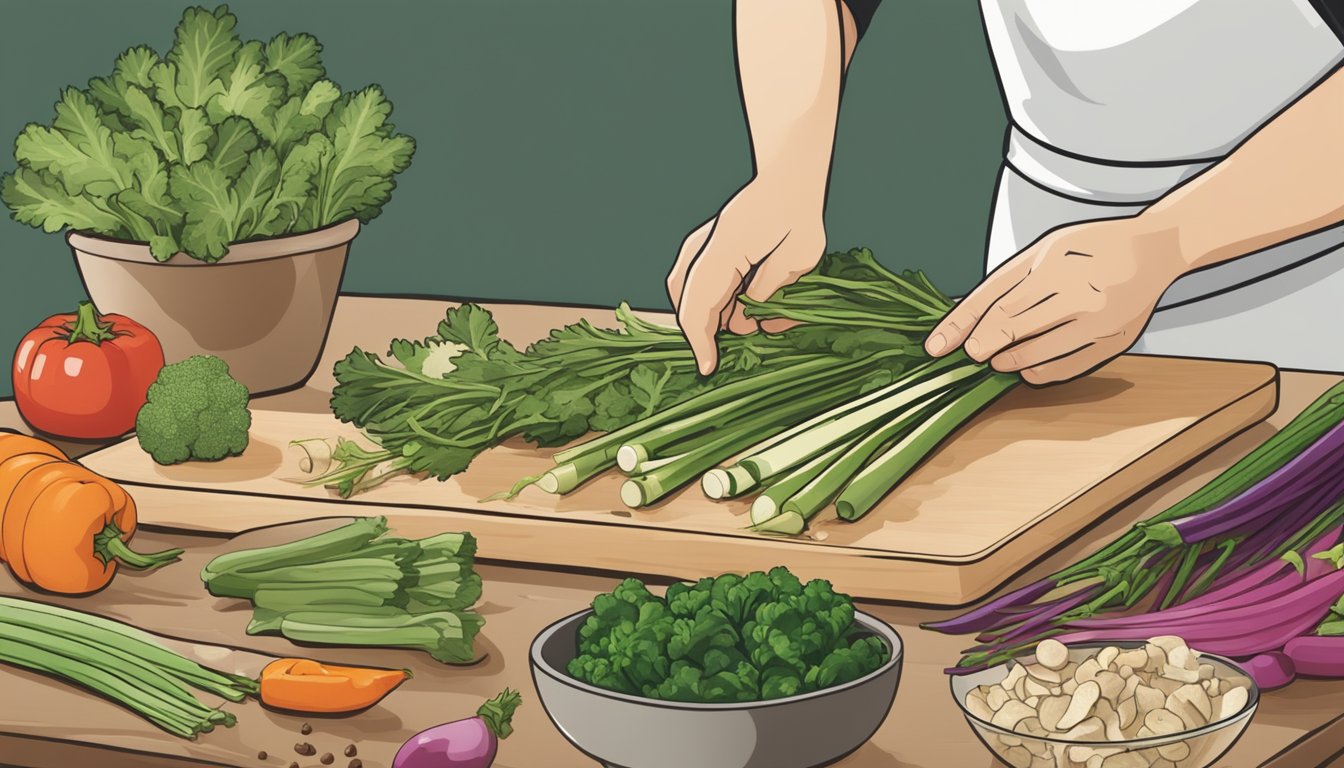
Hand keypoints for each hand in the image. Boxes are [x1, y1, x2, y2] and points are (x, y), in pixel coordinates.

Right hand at [667, 179, 825, 374]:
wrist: (788, 180)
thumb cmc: (798, 216)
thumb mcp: (797, 259)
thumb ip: (770, 294)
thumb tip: (753, 325)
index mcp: (724, 251)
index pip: (700, 306)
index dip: (702, 342)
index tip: (708, 369)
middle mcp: (702, 248)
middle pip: (687, 303)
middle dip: (703, 334)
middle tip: (725, 356)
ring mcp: (698, 245)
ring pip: (686, 293)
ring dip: (708, 317)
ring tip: (738, 328)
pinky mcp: (702, 247)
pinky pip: (692, 282)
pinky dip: (709, 302)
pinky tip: (733, 308)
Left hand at [924, 216, 1186, 384]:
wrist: (1156, 249)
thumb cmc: (1092, 247)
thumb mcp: (1046, 249)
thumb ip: (1010, 282)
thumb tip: (970, 321)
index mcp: (1056, 261)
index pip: (997, 300)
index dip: (963, 325)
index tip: (940, 346)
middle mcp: (1079, 289)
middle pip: (1014, 326)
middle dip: (985, 344)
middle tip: (971, 353)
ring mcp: (1100, 318)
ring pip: (1039, 351)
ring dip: (1010, 360)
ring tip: (997, 360)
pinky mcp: (1116, 339)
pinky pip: (1070, 366)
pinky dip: (1042, 372)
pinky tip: (1025, 370)